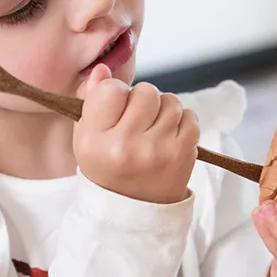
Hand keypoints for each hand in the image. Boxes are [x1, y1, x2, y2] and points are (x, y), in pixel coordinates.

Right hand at [73, 64, 199, 204]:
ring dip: (163, 109)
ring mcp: (158, 151)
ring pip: (170, 101)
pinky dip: (181, 121)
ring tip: (152, 129)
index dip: (115, 93)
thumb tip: (102, 69)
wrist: (133, 207)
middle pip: (145, 91)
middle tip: (137, 120)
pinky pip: (190, 116)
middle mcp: (126, 146)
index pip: (111, 89)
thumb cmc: (107, 164)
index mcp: (96, 141)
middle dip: (142, 100)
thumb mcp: (86, 136)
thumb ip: (91, 99)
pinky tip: (168, 136)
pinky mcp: (184, 155)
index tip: (115, 109)